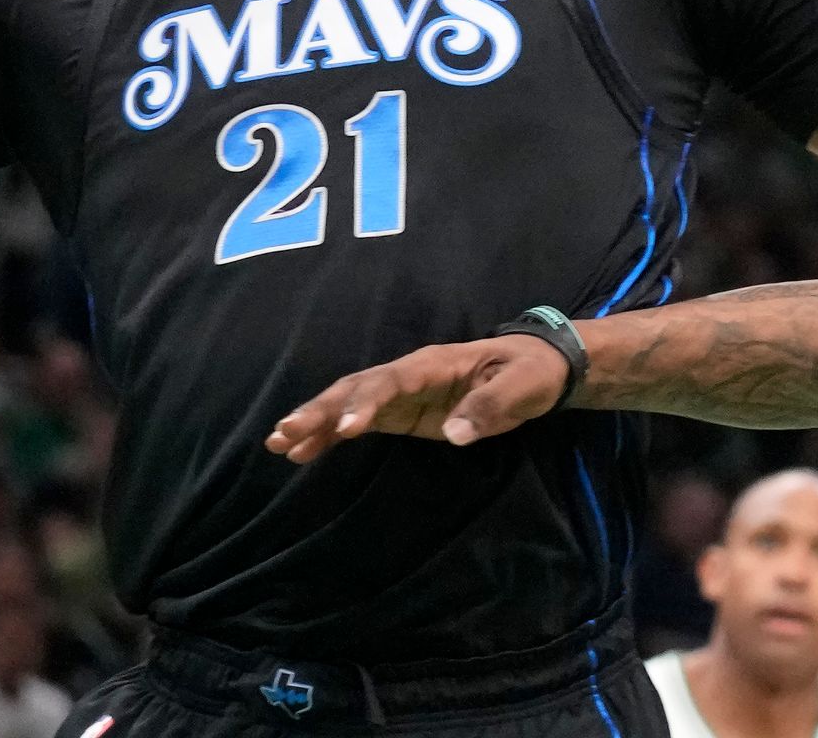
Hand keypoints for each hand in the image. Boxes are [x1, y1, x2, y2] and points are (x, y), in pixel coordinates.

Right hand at [265, 333, 567, 461]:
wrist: (539, 368)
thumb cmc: (531, 372)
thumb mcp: (523, 386)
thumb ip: (490, 407)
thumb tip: (457, 434)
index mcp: (435, 363)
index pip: (392, 381)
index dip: (367, 402)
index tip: (346, 430)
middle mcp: (409, 374)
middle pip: (358, 388)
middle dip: (322, 410)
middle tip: (285, 433)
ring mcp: (402, 393)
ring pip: (349, 403)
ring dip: (315, 421)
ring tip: (277, 443)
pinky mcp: (401, 413)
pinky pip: (358, 422)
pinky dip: (329, 435)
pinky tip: (300, 454)